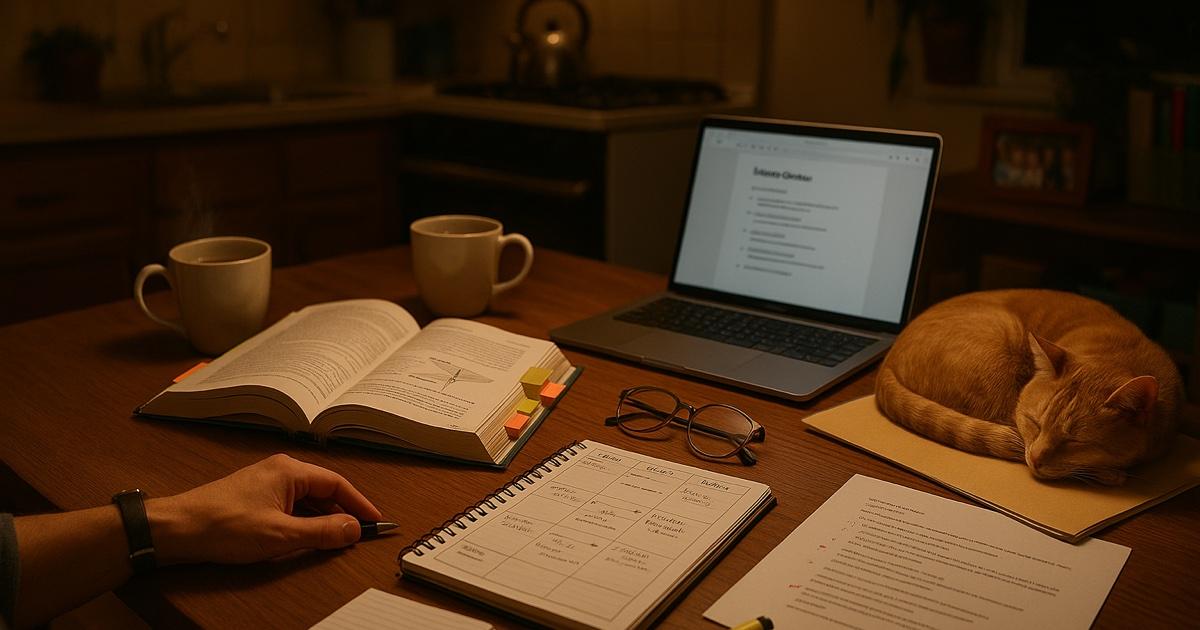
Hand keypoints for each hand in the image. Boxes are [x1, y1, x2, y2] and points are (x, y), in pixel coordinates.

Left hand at [145, 454, 381, 564]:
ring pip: (306, 500)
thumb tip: (353, 529)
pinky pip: (290, 506)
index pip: (337, 484)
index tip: (376, 521)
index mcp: (290, 471)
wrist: (176, 529)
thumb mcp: (280, 535)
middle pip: (323, 491)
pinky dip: (303, 521)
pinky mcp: (254, 497)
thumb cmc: (224, 526)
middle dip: (342, 513)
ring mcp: (266, 483)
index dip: (359, 504)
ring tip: (334, 541)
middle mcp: (280, 471)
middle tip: (358, 535)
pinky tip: (304, 538)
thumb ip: (321, 532)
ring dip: (321, 519)